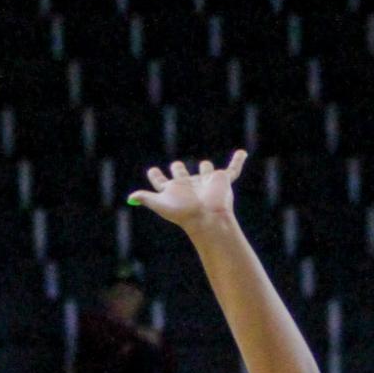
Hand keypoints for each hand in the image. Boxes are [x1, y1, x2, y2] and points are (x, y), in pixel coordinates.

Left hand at [128, 151, 246, 233]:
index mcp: (174, 191)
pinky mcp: (223, 181)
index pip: (162, 181)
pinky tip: (243, 153)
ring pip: (205, 171)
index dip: (157, 176)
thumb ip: (146, 198)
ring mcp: (206, 183)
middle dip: (179, 170)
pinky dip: (238, 161)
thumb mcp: (160, 204)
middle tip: (177, 166)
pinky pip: (234, 169)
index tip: (153, 171)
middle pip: (182, 175)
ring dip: (205, 169)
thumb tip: (130, 197)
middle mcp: (189, 186)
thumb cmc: (184, 213)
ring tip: (205, 168)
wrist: (208, 218)